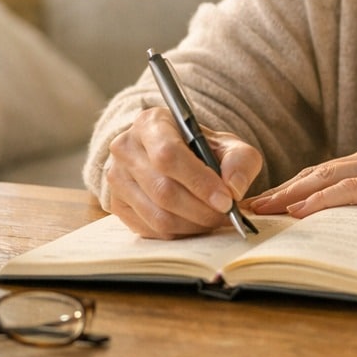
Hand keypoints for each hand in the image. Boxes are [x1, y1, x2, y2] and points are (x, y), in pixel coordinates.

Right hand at [104, 106, 263, 238]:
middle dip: (201, 210)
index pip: (169, 155)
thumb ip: (240, 161)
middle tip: (226, 216)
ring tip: (214, 220)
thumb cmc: (200, 149)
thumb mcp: (227, 145)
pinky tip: (195, 223)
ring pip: (157, 216)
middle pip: (163, 190)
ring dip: (193, 225)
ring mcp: (116, 178)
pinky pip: (150, 230)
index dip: (200, 182)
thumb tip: (234, 189)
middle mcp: (126, 148)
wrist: (173, 155)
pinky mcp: (116, 204)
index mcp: (151, 123)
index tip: (227, 200)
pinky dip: (179, 233)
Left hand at [246, 142, 356, 224]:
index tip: (270, 201)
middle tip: (250, 205)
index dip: (297, 186)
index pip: (329, 172)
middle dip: (282, 189)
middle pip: (319, 172)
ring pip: (328, 178)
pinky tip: (299, 210)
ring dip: (291, 194)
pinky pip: (352, 191)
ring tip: (262, 209)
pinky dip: (321, 200)